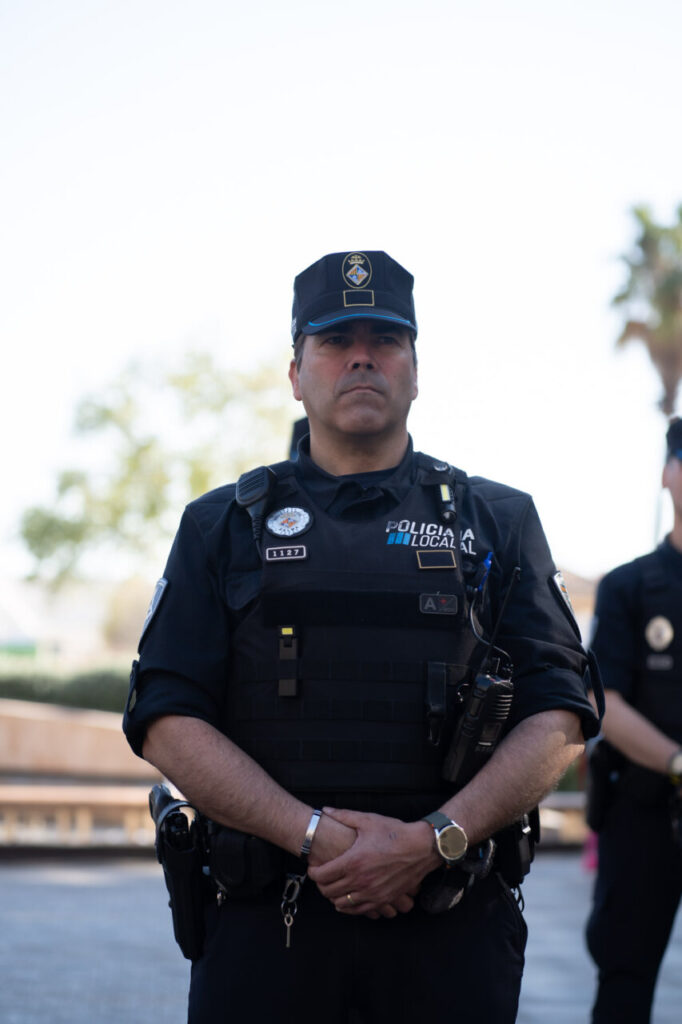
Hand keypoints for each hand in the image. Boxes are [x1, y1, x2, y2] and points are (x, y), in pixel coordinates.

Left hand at [307, 807, 438, 917]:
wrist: (422, 848)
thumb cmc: (395, 833)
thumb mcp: (368, 820)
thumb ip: (343, 816)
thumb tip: (324, 810)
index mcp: (353, 861)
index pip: (322, 875)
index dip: (313, 872)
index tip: (313, 867)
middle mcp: (361, 881)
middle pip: (328, 891)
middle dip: (321, 885)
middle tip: (322, 876)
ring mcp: (372, 893)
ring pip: (341, 904)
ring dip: (334, 896)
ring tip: (334, 886)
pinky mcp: (383, 900)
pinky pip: (359, 911)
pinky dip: (349, 906)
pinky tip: (348, 897)